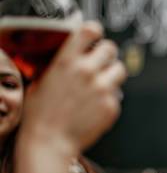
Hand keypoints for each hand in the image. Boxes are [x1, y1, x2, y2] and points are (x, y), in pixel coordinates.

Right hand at [20, 21, 125, 156]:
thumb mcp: (42, 80)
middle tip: (101, 62)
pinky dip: (109, 98)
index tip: (95, 36)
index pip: (90, 30)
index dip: (95, 31)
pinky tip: (95, 106)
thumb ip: (61, 64)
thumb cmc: (41, 114)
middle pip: (111, 48)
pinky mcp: (112, 106)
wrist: (50, 142)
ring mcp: (102, 89)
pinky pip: (117, 95)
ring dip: (112, 74)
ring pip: (120, 70)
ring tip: (101, 83)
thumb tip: (73, 55)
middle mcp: (87, 71)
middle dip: (106, 54)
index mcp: (67, 60)